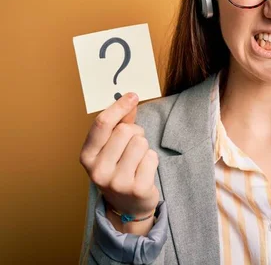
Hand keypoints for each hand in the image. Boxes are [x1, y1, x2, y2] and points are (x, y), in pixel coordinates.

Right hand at [79, 93, 158, 220]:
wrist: (127, 206)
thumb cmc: (119, 169)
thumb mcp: (112, 148)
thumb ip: (120, 123)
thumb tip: (130, 99)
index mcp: (87, 157)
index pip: (102, 124)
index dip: (119, 106)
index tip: (133, 95)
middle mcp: (98, 170)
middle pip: (125, 131)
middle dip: (135, 132)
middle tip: (134, 144)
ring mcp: (117, 182)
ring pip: (141, 143)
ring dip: (144, 147)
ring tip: (138, 159)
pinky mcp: (137, 189)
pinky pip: (152, 157)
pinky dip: (152, 160)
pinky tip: (144, 171)